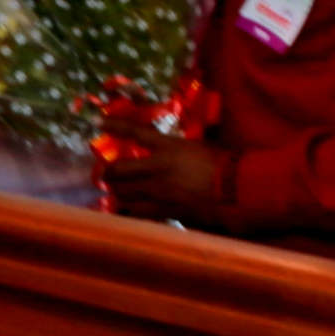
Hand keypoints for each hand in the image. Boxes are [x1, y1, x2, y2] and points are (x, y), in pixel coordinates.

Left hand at [95, 133, 225, 221]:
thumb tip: (165, 148)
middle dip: (110, 172)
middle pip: (119, 169)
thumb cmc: (222, 164)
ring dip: (118, 192)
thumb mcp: (196, 147)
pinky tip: (128, 211)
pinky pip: (138, 212)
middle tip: (108, 174)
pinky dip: (130, 211)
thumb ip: (175, 149)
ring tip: (116, 192)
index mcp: (168, 146)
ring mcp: (159, 190)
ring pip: (124, 193)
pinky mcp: (165, 210)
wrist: (235, 189)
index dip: (115, 126)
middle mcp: (158, 167)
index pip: (135, 132)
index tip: (100, 123)